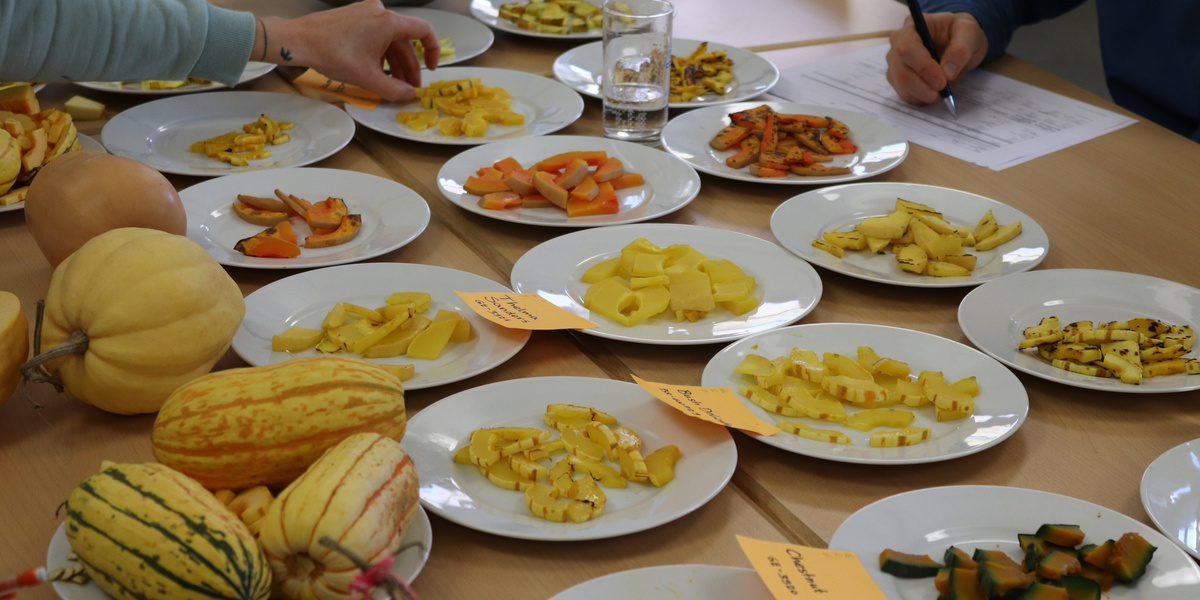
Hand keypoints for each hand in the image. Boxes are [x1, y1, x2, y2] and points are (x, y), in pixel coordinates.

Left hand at [258, 0, 439, 101]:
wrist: (298, 41)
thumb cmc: (333, 54)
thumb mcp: (368, 78)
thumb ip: (394, 90)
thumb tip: (410, 95)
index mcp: (389, 22)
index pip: (425, 32)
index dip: (433, 51)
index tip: (431, 69)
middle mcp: (380, 12)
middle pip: (405, 41)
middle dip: (408, 66)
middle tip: (408, 88)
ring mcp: (366, 12)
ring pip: (389, 40)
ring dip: (394, 63)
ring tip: (392, 85)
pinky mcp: (354, 16)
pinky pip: (375, 35)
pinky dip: (380, 53)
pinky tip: (375, 71)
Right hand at [885, 12, 986, 105]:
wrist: (956, 41)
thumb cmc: (961, 34)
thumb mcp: (969, 34)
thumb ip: (960, 50)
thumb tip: (948, 73)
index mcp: (912, 25)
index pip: (907, 48)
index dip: (923, 67)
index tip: (942, 81)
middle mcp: (897, 42)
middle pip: (901, 71)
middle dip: (923, 87)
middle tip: (943, 92)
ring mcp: (894, 61)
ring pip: (901, 85)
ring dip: (922, 95)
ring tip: (942, 92)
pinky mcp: (896, 77)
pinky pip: (904, 93)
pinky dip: (920, 98)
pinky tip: (934, 93)